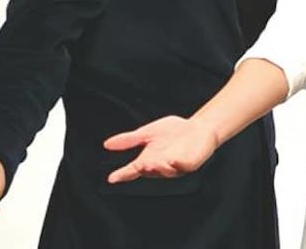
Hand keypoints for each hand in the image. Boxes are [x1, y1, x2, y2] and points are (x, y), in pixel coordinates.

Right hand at [103, 116, 218, 182]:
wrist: (198, 127)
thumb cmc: (173, 132)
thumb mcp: (147, 133)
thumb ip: (129, 139)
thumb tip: (107, 144)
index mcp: (148, 160)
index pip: (133, 170)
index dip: (122, 174)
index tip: (112, 178)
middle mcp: (160, 166)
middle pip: (149, 171)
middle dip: (145, 169)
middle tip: (140, 164)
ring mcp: (175, 167)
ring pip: (165, 171)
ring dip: (159, 168)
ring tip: (152, 162)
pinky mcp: (190, 164)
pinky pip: (183, 166)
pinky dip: (177, 164)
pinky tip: (173, 159)